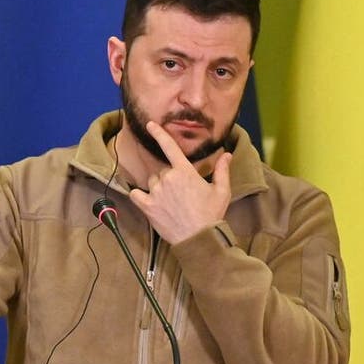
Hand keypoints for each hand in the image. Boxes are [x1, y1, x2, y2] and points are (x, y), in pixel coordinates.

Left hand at [128, 121, 231, 243]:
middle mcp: (168, 178)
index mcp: (185, 172)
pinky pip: (136, 194)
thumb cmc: (211, 214)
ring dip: (157, 187)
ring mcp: (156, 192)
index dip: (159, 134)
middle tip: (181, 194)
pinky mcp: (147, 206)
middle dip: (169, 178)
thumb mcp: (222, 191)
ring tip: (170, 202)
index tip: (150, 124)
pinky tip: (149, 202)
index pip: (169, 147)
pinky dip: (139, 195)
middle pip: (162, 170)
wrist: (199, 238)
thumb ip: (222, 170)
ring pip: (151, 181)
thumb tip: (227, 154)